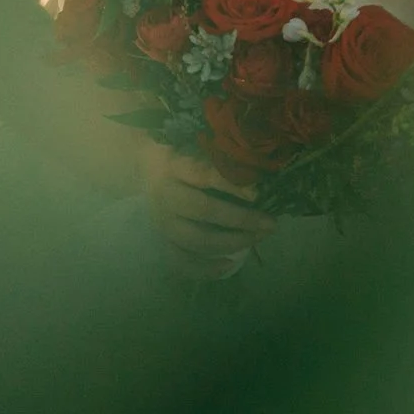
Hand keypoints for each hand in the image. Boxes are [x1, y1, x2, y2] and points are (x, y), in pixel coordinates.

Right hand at [139, 143, 275, 277]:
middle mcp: (165, 195)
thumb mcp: (192, 146)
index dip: (231, 185)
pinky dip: (206, 268)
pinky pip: (182, 261)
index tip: (258, 194)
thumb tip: (257, 177)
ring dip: (232, 242)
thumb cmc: (178, 155)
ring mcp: (162, 222)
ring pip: (196, 239)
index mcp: (173, 166)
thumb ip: (218, 158)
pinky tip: (230, 265)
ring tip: (258, 238)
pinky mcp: (162, 240)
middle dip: (241, 219)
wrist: (143, 170)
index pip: (202, 175)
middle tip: (269, 223)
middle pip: (203, 210)